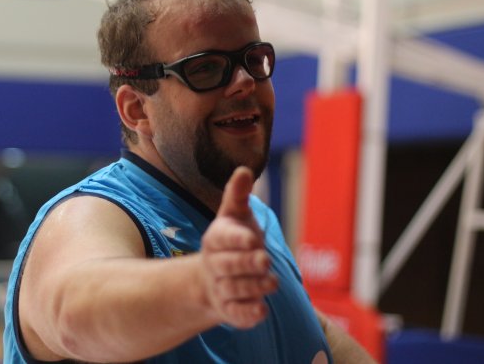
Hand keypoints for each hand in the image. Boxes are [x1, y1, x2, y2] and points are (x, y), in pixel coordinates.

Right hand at [199, 166, 277, 328]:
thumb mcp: (234, 215)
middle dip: (247, 264)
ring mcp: (220, 287)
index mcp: (216, 238)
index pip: (224, 238)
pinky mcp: (228, 309)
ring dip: (253, 287)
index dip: (238, 240)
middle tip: (266, 260)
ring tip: (271, 282)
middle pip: (228, 265)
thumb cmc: (231, 240)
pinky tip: (262, 311)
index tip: (254, 240)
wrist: (212, 277)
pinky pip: (236, 314)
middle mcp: (215, 264)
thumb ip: (238, 194)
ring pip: (234, 289)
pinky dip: (248, 314)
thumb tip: (244, 169)